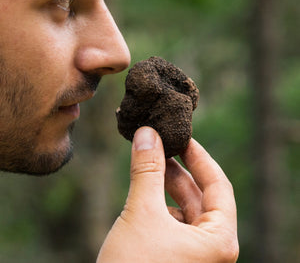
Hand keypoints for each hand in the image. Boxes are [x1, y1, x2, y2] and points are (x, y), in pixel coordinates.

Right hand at [97, 127, 238, 262]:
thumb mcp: (141, 214)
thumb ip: (146, 170)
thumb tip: (146, 133)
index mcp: (219, 242)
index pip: (218, 185)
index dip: (200, 157)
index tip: (184, 138)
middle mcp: (212, 251)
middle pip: (201, 196)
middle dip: (180, 169)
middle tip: (162, 146)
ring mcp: (194, 257)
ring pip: (186, 210)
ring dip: (168, 186)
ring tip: (151, 164)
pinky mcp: (176, 260)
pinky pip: (174, 223)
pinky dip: (161, 204)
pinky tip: (146, 193)